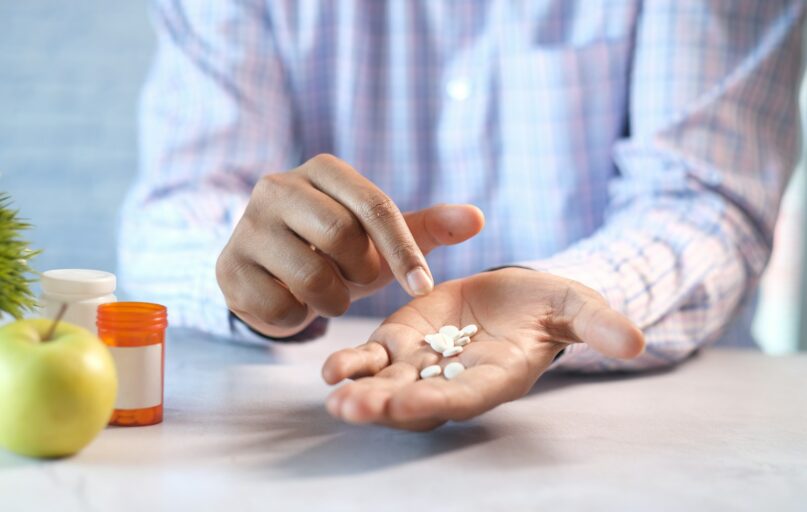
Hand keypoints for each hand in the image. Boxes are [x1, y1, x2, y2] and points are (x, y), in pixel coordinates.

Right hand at [216, 154, 484, 337]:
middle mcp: (278, 186)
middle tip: (356, 279)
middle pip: (341, 238)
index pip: (374, 206)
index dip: (404, 251)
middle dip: (361, 273)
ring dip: (333, 299)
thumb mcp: (383, 237)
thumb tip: (477, 218)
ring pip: (311, 276)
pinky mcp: (228, 268)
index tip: (424, 288)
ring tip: (327, 291)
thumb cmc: (337, 249)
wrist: (273, 271)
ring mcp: (246, 226)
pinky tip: (294, 302)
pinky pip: (280, 306)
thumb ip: (429, 227)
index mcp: (322, 170)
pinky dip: (299, 317)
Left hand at [322, 267, 644, 430]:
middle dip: (387, 407)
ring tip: (335, 396)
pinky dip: (353, 364)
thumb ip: (597, 325)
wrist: (514, 296)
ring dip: (361, 392)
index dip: (441, 401)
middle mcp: (454, 379)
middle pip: (417, 401)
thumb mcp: (575, 305)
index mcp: (495, 377)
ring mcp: (423, 363)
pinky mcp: (401, 340)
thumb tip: (637, 342)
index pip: (467, 398)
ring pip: (387, 385)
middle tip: (354, 408)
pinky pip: (373, 358)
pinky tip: (330, 369)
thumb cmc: (549, 305)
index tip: (414, 404)